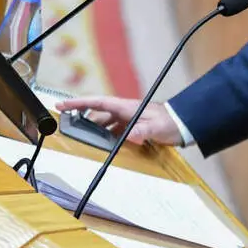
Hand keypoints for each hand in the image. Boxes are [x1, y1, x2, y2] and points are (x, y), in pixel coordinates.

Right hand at [54, 96, 182, 145]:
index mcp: (127, 107)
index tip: (63, 105)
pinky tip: (103, 144)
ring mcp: (129, 118)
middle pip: (98, 114)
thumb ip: (143, 131)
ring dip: (94, 129)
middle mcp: (125, 111)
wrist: (184, 124)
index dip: (79, 104)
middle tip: (65, 124)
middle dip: (81, 117)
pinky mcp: (134, 126)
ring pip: (105, 123)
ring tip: (80, 137)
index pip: (98, 103)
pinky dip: (107, 135)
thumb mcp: (157, 128)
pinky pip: (115, 130)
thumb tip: (129, 135)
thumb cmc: (171, 123)